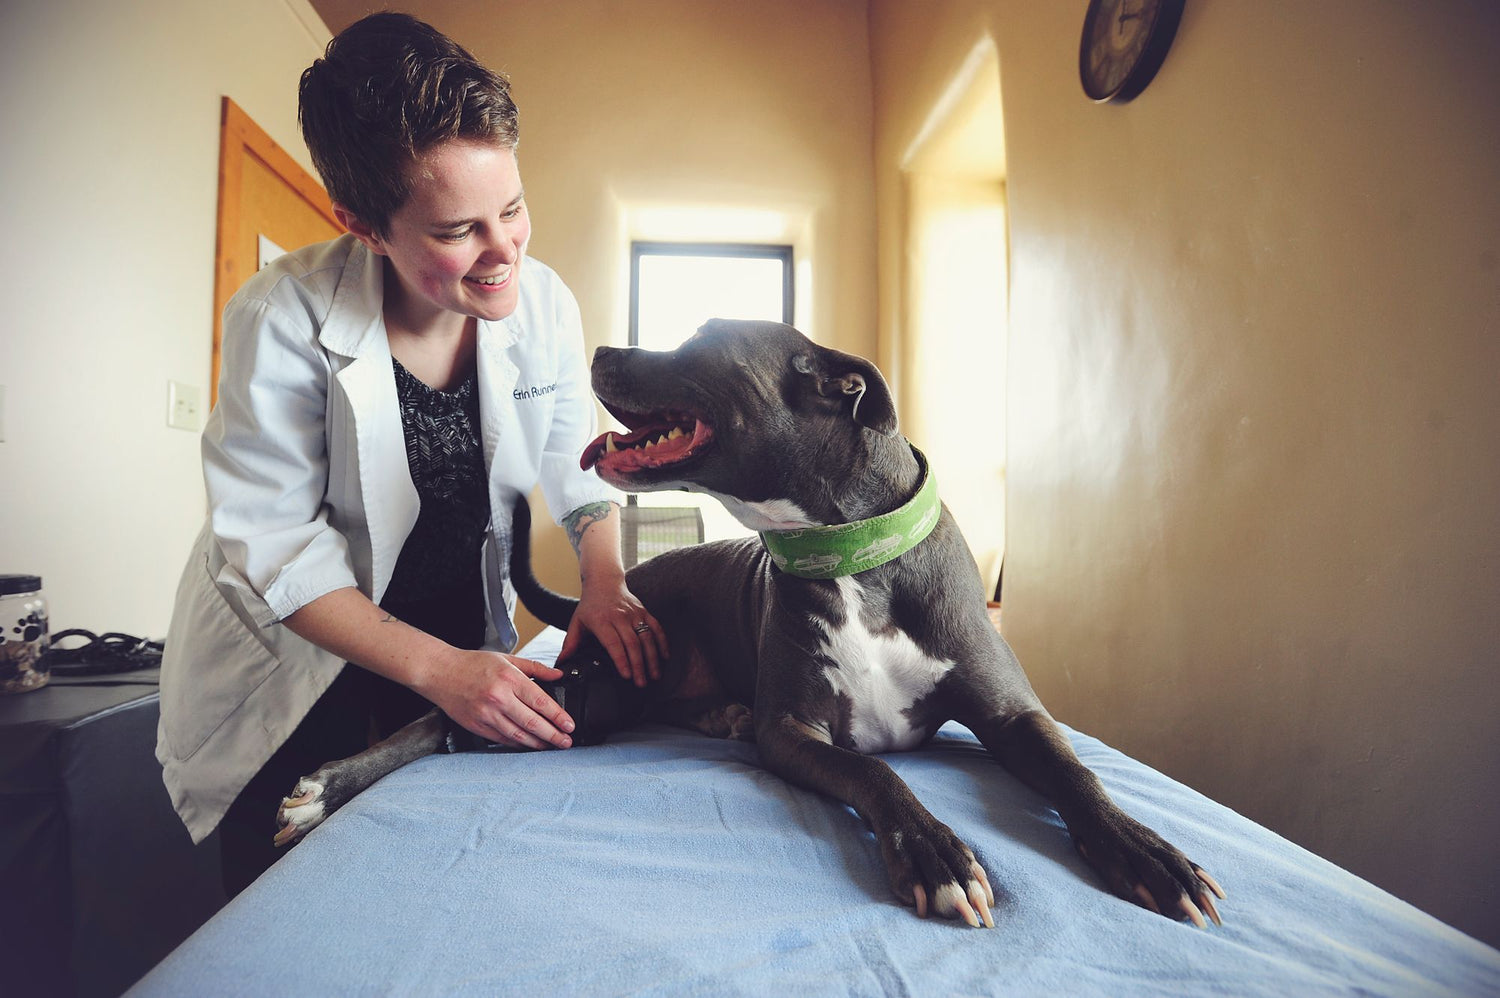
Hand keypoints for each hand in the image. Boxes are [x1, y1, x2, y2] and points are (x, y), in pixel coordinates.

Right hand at [421, 648, 576, 749]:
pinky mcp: (477, 726)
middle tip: (566, 742)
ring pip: (518, 735)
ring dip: (538, 743)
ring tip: (551, 746)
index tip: (570, 725)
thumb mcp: (507, 658)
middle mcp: (499, 698)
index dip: (558, 716)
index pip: (541, 701)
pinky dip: (518, 744)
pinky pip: (503, 739)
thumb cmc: (473, 664)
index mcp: (509, 679)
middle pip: (532, 723)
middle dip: (553, 735)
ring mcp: (487, 714)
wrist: (440, 672)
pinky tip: (529, 745)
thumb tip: (558, 675)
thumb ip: (535, 668)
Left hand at [561, 579, 667, 686]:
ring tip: (654, 675)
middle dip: (639, 665)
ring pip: (647, 638)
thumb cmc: (590, 605)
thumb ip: (570, 643)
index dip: (621, 660)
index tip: (627, 676)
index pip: (614, 644)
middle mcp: (620, 617)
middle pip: (632, 644)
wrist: (604, 581)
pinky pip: (656, 628)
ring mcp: (634, 614)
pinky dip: (662, 643)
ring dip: (652, 658)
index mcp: (602, 621)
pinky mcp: (644, 611)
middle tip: (641, 683)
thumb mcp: (577, 622)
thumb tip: (561, 663)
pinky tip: (664, 657)